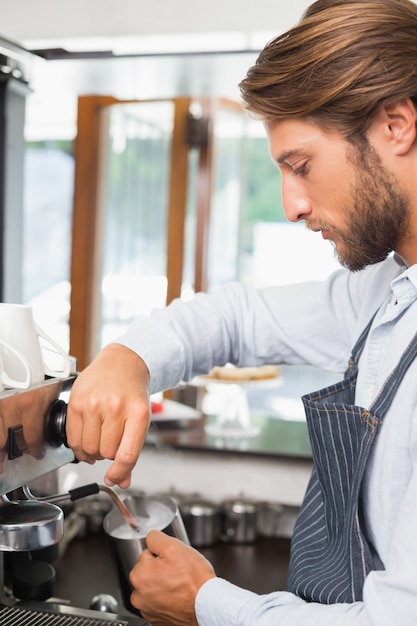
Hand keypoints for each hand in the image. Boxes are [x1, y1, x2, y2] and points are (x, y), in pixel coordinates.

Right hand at [66, 343, 150, 487]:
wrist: (123, 362)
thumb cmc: (133, 392)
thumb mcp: (141, 419)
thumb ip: (131, 451)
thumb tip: (122, 481)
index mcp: (138, 413)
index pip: (127, 454)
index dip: (120, 473)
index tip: (114, 479)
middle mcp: (115, 407)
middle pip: (106, 453)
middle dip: (108, 454)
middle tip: (111, 442)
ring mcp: (94, 403)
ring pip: (88, 448)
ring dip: (93, 450)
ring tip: (100, 437)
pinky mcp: (76, 401)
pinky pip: (72, 437)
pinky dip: (79, 444)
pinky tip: (87, 436)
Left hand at [130, 530, 215, 625]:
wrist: (207, 605)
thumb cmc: (194, 580)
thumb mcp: (174, 546)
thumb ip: (155, 538)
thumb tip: (150, 538)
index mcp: (139, 575)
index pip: (147, 554)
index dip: (162, 555)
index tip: (173, 562)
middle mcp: (138, 595)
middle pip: (149, 572)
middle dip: (162, 570)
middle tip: (178, 573)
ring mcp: (147, 609)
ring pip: (154, 587)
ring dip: (164, 585)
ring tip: (180, 585)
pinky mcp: (157, 618)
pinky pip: (159, 602)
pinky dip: (168, 599)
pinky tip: (179, 596)